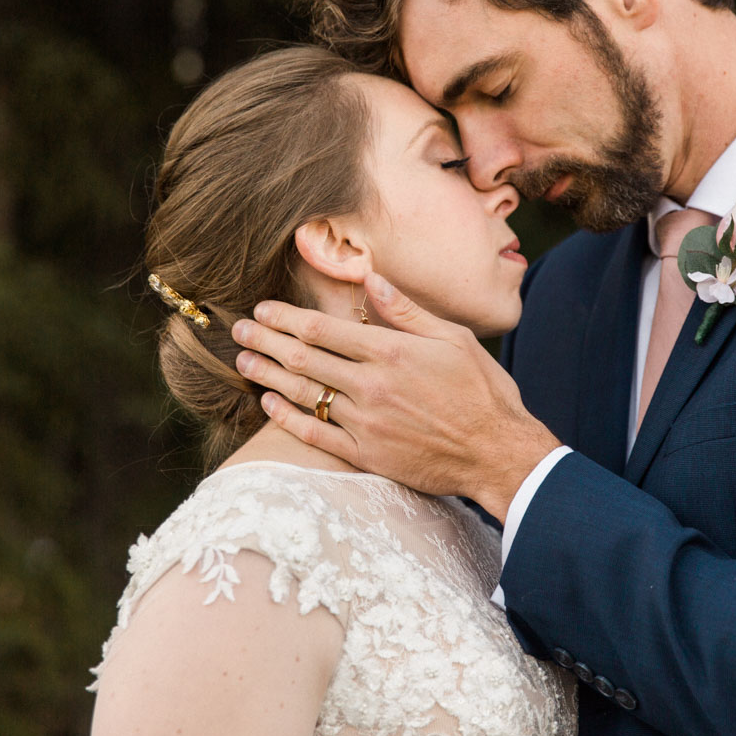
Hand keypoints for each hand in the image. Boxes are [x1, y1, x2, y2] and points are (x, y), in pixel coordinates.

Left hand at [232, 272, 560, 519]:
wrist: (497, 452)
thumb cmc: (482, 391)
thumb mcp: (453, 338)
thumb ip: (406, 310)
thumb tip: (369, 279)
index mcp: (392, 351)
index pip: (323, 329)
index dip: (286, 318)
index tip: (263, 309)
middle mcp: (373, 385)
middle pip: (304, 358)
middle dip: (266, 341)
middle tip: (238, 331)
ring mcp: (367, 423)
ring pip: (305, 394)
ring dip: (268, 376)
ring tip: (243, 363)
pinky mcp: (368, 455)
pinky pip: (317, 435)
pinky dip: (288, 418)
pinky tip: (268, 405)